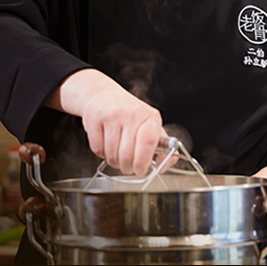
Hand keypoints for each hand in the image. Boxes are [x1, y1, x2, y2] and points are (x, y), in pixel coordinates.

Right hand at [46, 69, 165, 175]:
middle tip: (128, 167)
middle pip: (127, 154)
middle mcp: (132, 114)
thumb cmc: (130, 114)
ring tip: (117, 153)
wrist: (104, 95)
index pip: (148, 141)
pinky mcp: (95, 119)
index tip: (141, 170)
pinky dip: (101, 154)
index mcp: (150, 116)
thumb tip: (171, 160)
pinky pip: (97, 149)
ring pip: (111, 155)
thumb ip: (162, 145)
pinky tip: (106, 144)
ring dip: (114, 162)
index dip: (143, 160)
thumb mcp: (150, 124)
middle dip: (127, 167)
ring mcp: (112, 115)